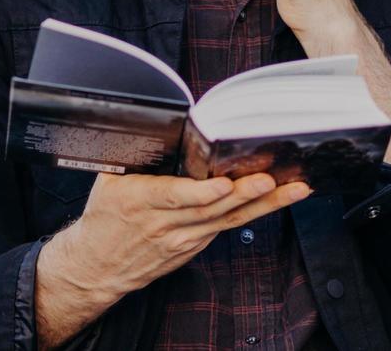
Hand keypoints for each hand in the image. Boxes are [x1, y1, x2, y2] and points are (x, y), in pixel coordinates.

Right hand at [58, 172, 310, 302]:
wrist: (96, 267)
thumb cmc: (105, 217)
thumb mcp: (109, 181)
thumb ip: (136, 156)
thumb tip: (160, 123)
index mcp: (140, 201)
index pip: (175, 197)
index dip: (202, 193)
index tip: (224, 184)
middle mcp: (165, 224)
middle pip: (211, 209)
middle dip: (244, 193)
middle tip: (271, 179)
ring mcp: (184, 240)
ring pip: (228, 221)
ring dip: (264, 205)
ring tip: (294, 189)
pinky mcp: (194, 247)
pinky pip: (227, 227)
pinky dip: (254, 213)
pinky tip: (278, 199)